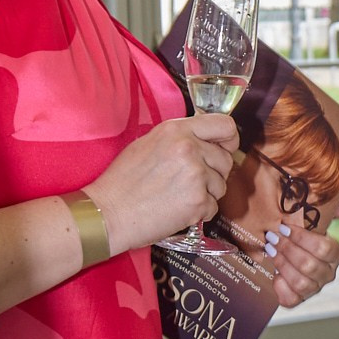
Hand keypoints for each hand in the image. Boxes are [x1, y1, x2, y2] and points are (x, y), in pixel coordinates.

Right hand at [86, 113, 239, 253]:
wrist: (108, 212)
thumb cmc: (122, 182)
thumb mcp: (148, 143)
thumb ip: (180, 139)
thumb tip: (206, 142)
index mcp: (176, 130)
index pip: (225, 125)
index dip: (229, 140)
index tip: (225, 148)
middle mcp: (189, 148)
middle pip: (225, 160)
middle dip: (213, 173)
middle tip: (188, 182)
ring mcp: (195, 175)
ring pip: (221, 185)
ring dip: (205, 194)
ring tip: (178, 196)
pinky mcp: (197, 202)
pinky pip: (213, 207)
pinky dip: (199, 212)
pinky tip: (177, 210)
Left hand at [266, 199, 338, 307]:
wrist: (285, 256)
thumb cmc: (302, 236)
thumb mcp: (316, 221)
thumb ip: (334, 210)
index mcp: (335, 254)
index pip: (325, 249)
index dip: (303, 238)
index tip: (285, 227)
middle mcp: (328, 273)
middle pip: (310, 265)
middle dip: (288, 249)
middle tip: (273, 237)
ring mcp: (314, 288)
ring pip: (300, 281)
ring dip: (282, 264)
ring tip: (270, 250)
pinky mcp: (298, 299)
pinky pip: (291, 298)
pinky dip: (280, 286)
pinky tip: (273, 274)